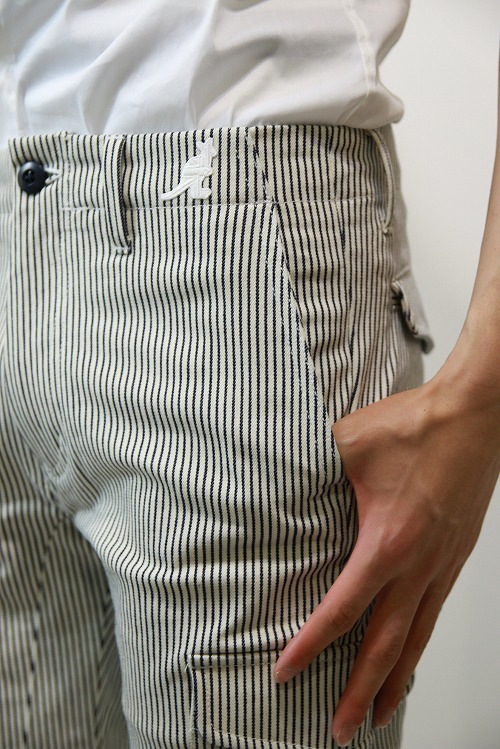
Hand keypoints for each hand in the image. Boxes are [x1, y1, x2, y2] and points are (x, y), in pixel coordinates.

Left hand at [273, 374, 499, 745]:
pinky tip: (409, 654)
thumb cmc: (416, 427)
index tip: (285, 673)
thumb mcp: (348, 443)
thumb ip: (307, 467)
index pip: (341, 609)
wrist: (473, 414)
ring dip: (395, 680)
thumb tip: (270, 476)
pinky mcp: (457, 555)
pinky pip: (435, 612)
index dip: (310, 645)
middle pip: (386, 645)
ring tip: (379, 713)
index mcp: (388, 541)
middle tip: (340, 730)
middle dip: (359, 692)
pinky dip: (419, 643)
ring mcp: (443, 564)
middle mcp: (419, 564)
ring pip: (417, 637)